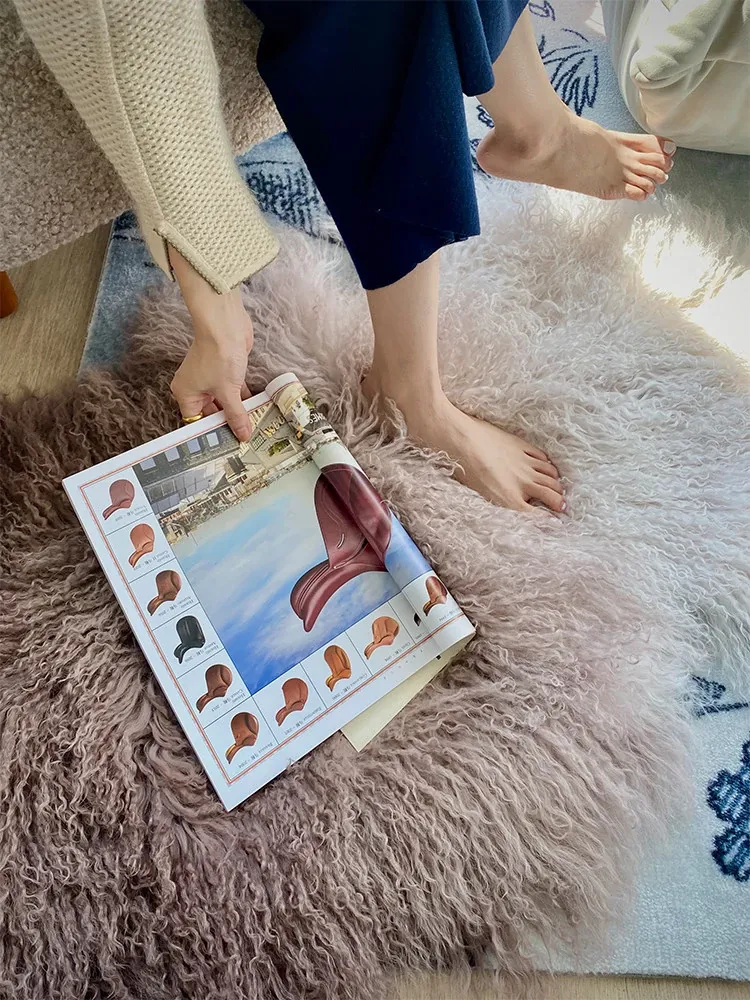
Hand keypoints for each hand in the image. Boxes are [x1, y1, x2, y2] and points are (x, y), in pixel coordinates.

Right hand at [168, 246, 253, 440]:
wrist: (226, 324)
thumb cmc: (219, 355)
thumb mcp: (229, 391)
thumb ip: (236, 415)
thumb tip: (243, 435)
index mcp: (186, 393)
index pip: (195, 421)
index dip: (210, 433)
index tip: (225, 446)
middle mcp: (194, 386)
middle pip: (211, 412)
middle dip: (227, 423)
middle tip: (242, 440)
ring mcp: (209, 377)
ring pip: (223, 401)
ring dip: (237, 411)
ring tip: (251, 428)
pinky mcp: (224, 370)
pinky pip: (232, 390)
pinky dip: (242, 398)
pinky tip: (255, 409)